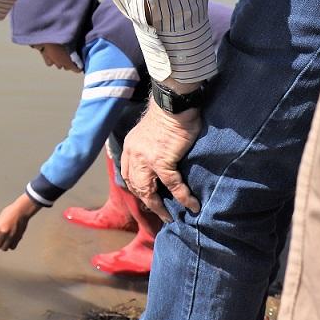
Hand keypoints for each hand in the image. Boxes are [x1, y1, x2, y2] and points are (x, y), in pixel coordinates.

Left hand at [0, 194, 39, 250]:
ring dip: (4, 246)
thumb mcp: (0, 219)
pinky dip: (11, 245)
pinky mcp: (17, 238)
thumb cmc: (11, 212)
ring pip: (5, 248)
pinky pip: (12, 247)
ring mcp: (11, 236)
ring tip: (5, 242)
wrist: (21, 211)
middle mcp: (3, 233)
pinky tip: (11, 241)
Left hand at [121, 99, 202, 221]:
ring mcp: (146, 159)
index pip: (128, 174)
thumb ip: (148, 146)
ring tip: (170, 217)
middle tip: (160, 213)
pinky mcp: (162, 160)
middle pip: (136, 186)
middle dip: (147, 202)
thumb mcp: (148, 132)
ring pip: (149, 190)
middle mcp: (133, 154)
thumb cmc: (167, 113)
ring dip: (160, 207)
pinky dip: (182, 197)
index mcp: (130, 147)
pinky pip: (172, 185)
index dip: (136, 188)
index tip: (146, 198)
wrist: (173, 102)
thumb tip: (158, 157)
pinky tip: (192, 205)